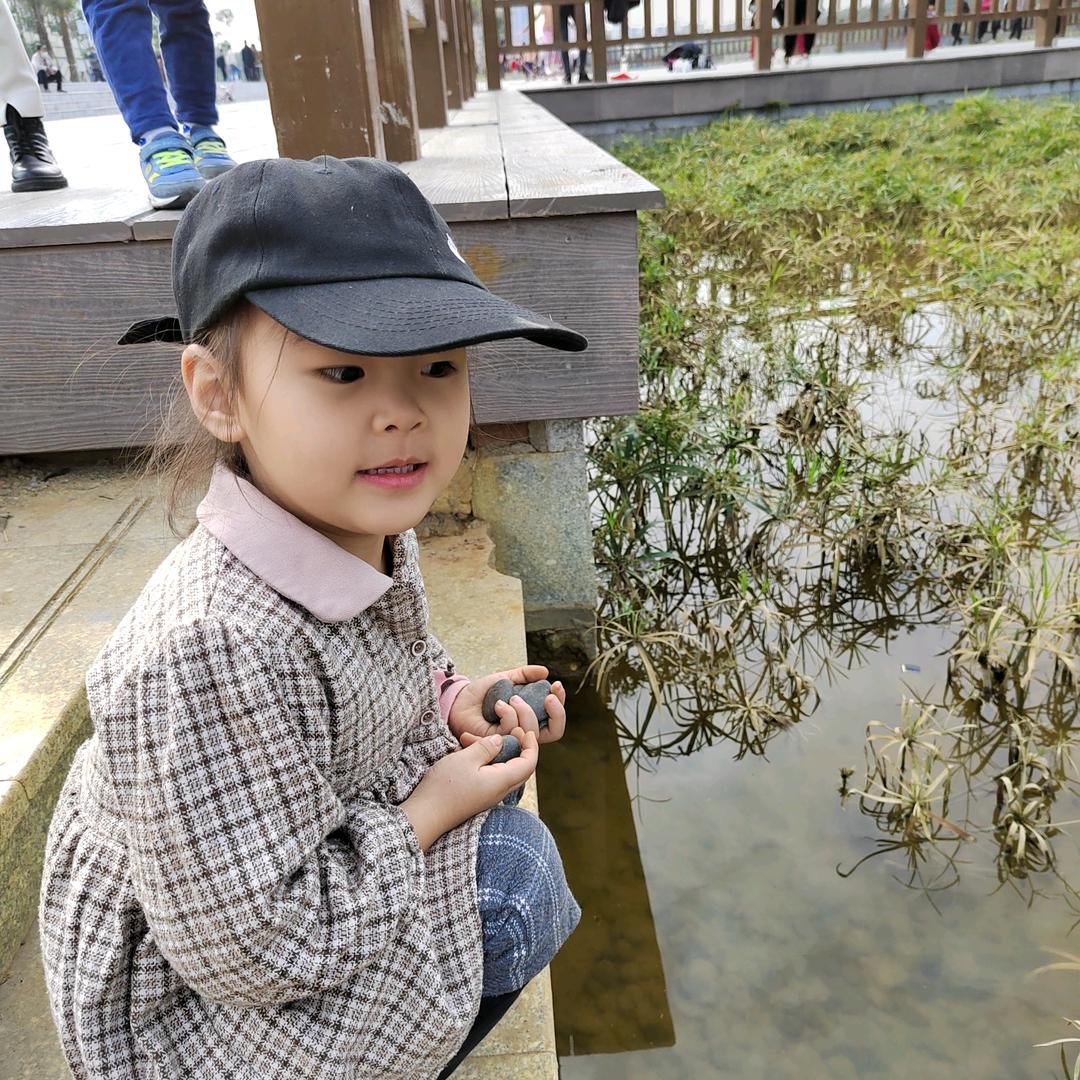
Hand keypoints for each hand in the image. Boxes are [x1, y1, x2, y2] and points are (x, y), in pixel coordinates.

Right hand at [400, 727, 537, 849]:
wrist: (424, 816)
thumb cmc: (444, 787)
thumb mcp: (465, 759)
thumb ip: (486, 748)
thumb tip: (501, 740)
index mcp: (501, 782)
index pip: (529, 763)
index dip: (531, 745)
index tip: (524, 730)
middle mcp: (499, 791)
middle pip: (521, 768)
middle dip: (518, 747)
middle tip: (509, 731)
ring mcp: (489, 796)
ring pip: (504, 770)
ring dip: (496, 752)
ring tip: (470, 738)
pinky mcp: (478, 797)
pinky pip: (491, 776)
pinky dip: (485, 761)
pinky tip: (467, 751)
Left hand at [448, 665, 566, 745]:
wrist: (459, 701)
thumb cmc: (481, 694)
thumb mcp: (505, 679)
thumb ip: (525, 675)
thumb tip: (545, 672)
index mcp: (531, 716)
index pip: (555, 718)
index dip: (561, 704)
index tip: (556, 685)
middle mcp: (526, 730)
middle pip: (555, 731)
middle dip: (557, 713)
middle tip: (548, 698)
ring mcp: (513, 738)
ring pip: (533, 731)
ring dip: (525, 710)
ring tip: (511, 697)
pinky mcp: (499, 743)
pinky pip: (512, 730)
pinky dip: (508, 714)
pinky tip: (498, 704)